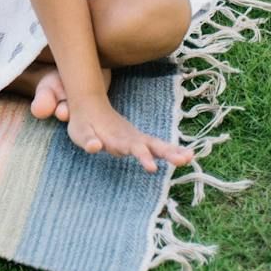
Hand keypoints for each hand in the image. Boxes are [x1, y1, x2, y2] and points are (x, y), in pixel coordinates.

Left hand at [64, 93, 191, 171]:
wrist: (89, 103)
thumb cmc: (82, 123)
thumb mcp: (79, 133)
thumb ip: (88, 140)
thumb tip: (95, 146)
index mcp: (116, 137)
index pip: (131, 148)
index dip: (142, 157)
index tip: (152, 168)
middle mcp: (130, 137)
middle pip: (151, 145)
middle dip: (166, 153)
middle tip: (183, 160)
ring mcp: (136, 137)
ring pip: (157, 144)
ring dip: (173, 151)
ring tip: (191, 158)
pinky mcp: (139, 140)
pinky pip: (157, 146)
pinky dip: (172, 150)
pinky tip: (186, 156)